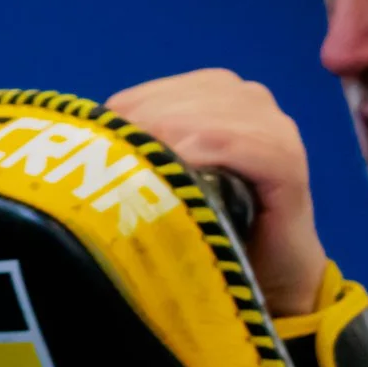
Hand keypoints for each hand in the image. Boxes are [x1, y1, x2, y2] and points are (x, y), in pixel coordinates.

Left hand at [107, 69, 329, 316]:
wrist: (269, 275)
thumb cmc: (206, 225)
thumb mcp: (164, 179)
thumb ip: (135, 151)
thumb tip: (79, 142)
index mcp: (213, 91)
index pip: (143, 96)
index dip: (113, 129)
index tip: (90, 166)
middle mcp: (245, 97)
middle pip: (169, 105)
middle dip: (135, 139)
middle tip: (110, 179)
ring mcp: (272, 123)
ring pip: (199, 120)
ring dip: (163, 147)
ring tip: (136, 183)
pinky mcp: (287, 158)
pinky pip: (237, 144)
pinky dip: (204, 155)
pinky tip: (177, 174)